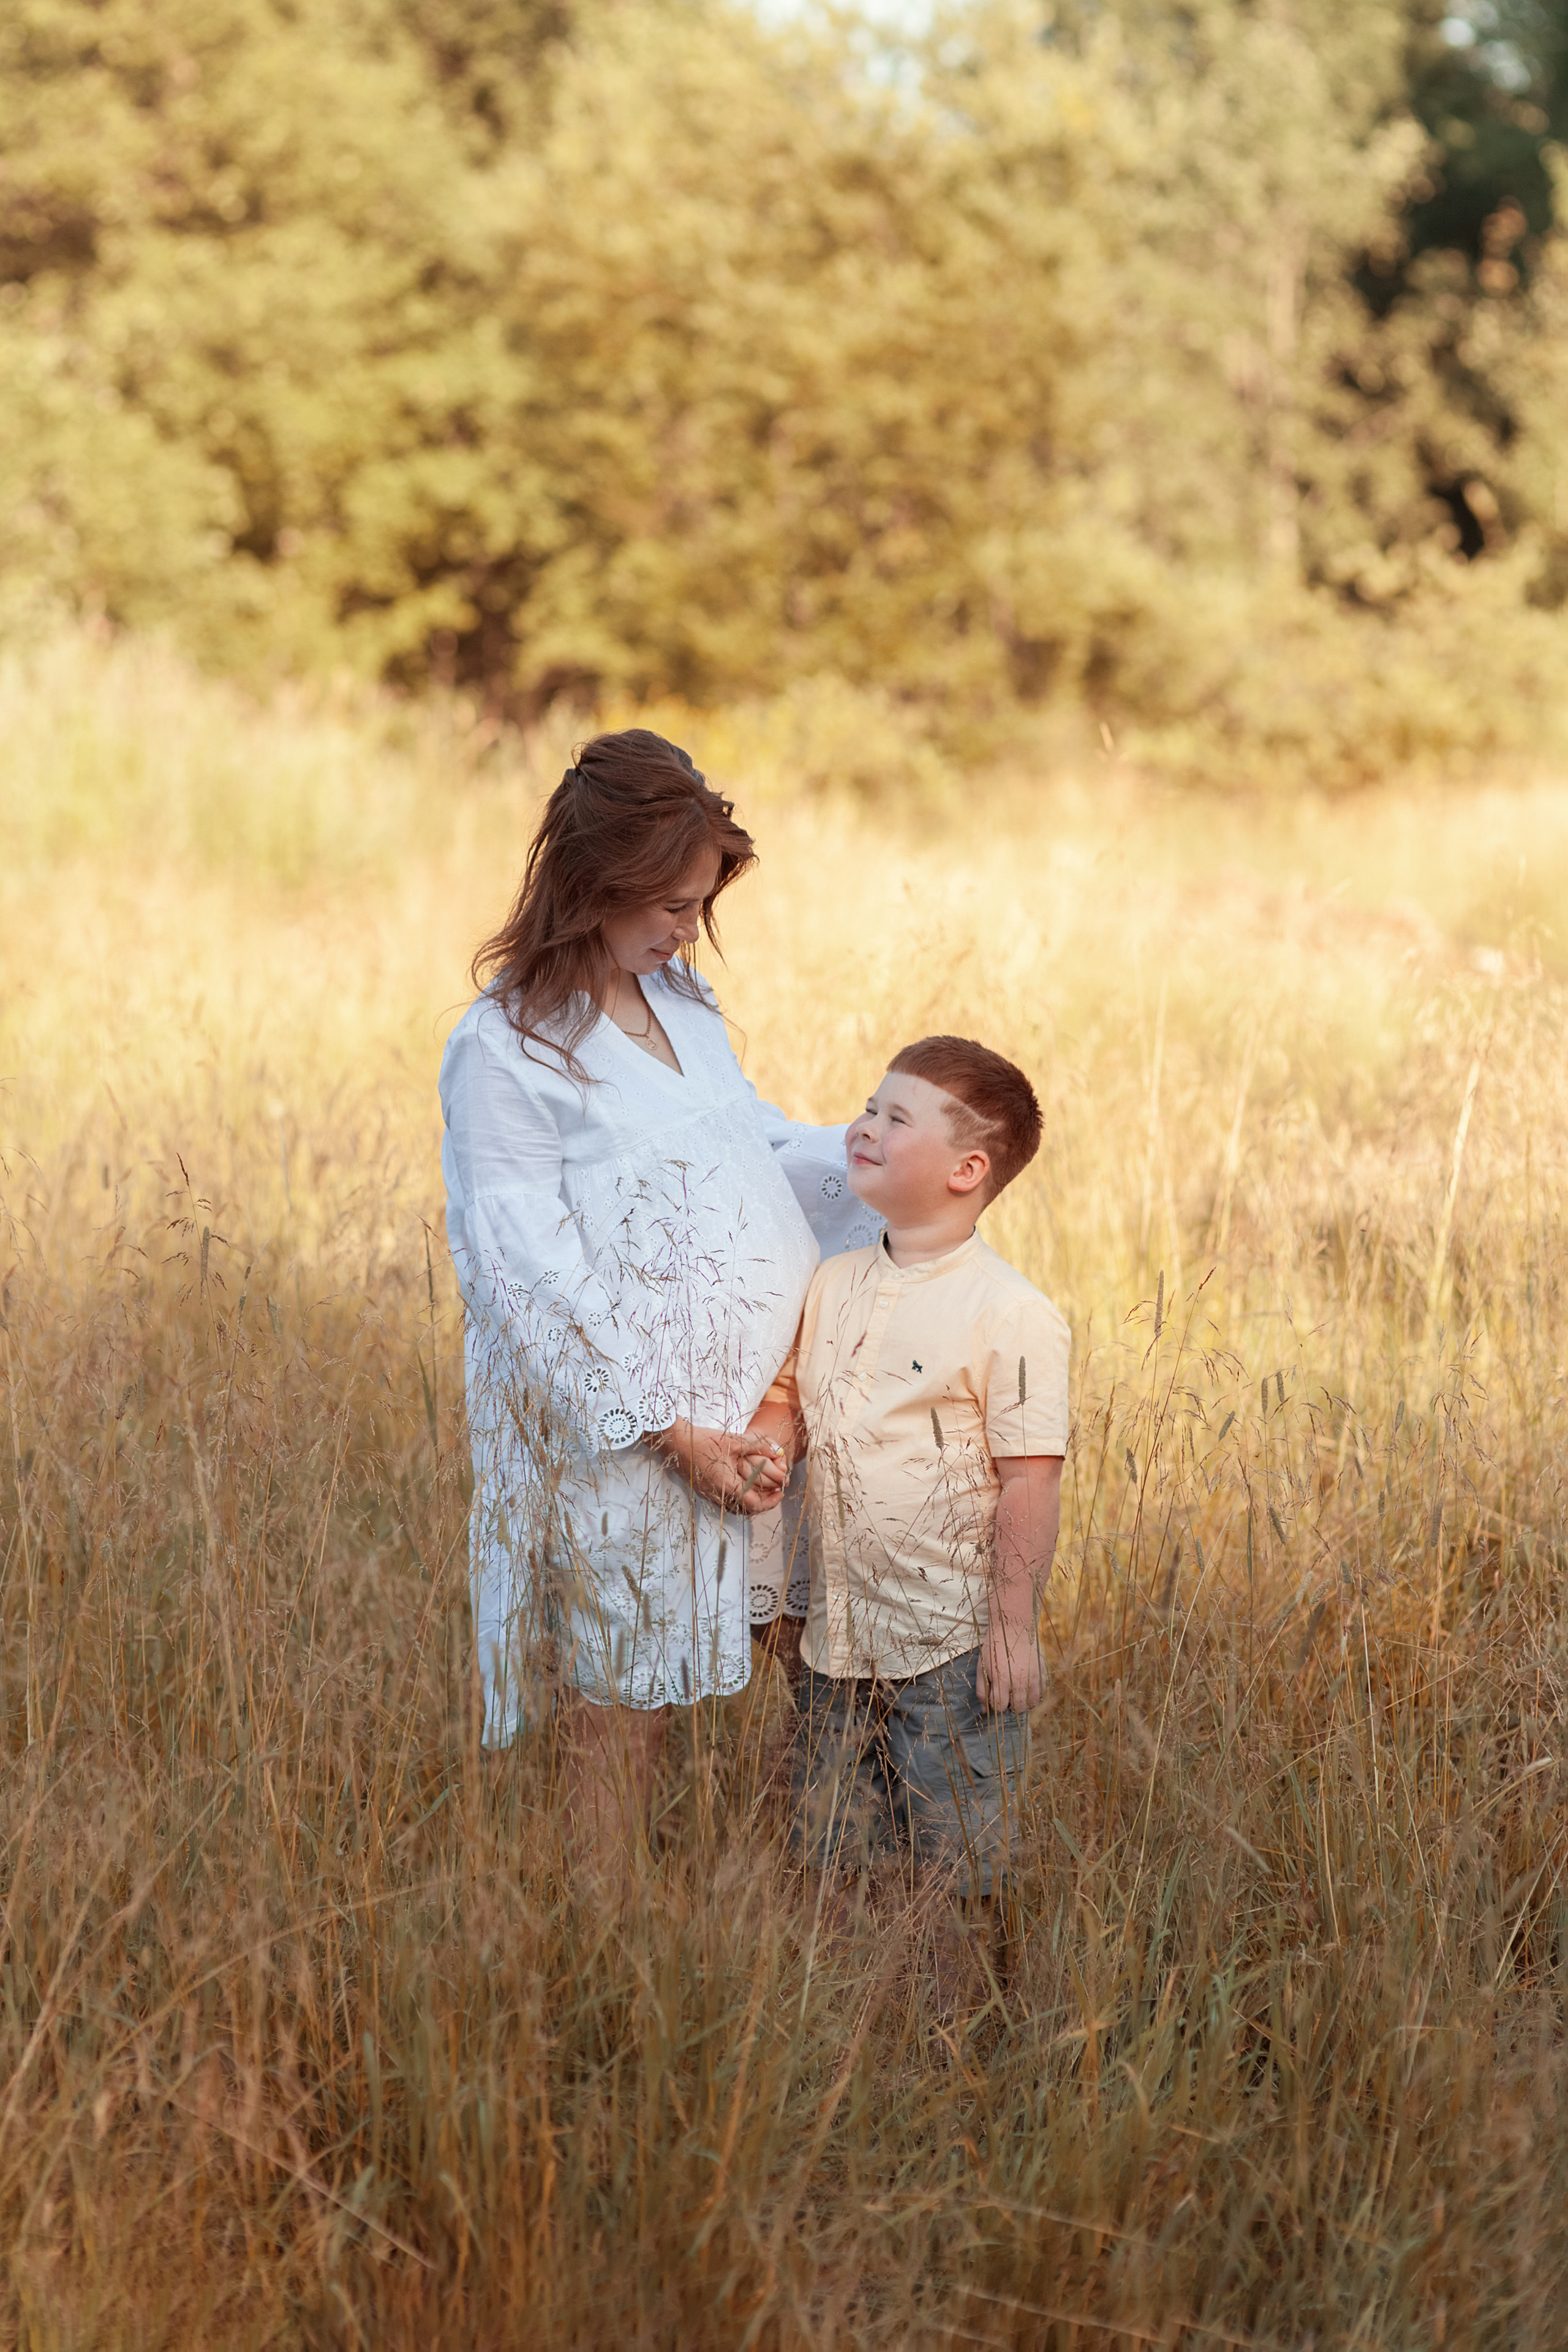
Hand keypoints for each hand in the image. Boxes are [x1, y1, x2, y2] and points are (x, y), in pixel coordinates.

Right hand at [649, 1418, 786, 1512]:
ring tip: (761, 1491)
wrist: (676, 1443)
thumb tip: (779, 1451)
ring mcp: (710, 1495)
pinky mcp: (705, 1491)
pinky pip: (726, 1503)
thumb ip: (758, 1446)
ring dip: (750, 1502)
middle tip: (774, 1492)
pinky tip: (743, 1486)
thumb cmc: (703, 1441)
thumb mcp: (734, 1441)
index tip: (780, 1492)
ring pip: (736, 1508)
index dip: (770, 1502)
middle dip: (763, 1502)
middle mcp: (719, 1495)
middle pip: (746, 1510)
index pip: (754, 1504)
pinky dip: (738, 1499)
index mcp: (727, 1485)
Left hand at [976, 1612, 1044, 1712]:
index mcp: (1002, 1680)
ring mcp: (1033, 1677)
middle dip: (1010, 1706)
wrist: (1013, 1627)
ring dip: (1023, 1702)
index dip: (995, 1706)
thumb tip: (985, 1711)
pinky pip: (1041, 1693)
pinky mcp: (1041, 1672)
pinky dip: (1034, 1694)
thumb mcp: (982, 1667)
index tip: (995, 1699)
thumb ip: (982, 1690)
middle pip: (1017, 1709)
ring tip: (1017, 1693)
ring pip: (1032, 1704)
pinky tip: (1026, 1687)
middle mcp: (1020, 1681)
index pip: (1000, 1707)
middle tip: (1006, 1697)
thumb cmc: (994, 1647)